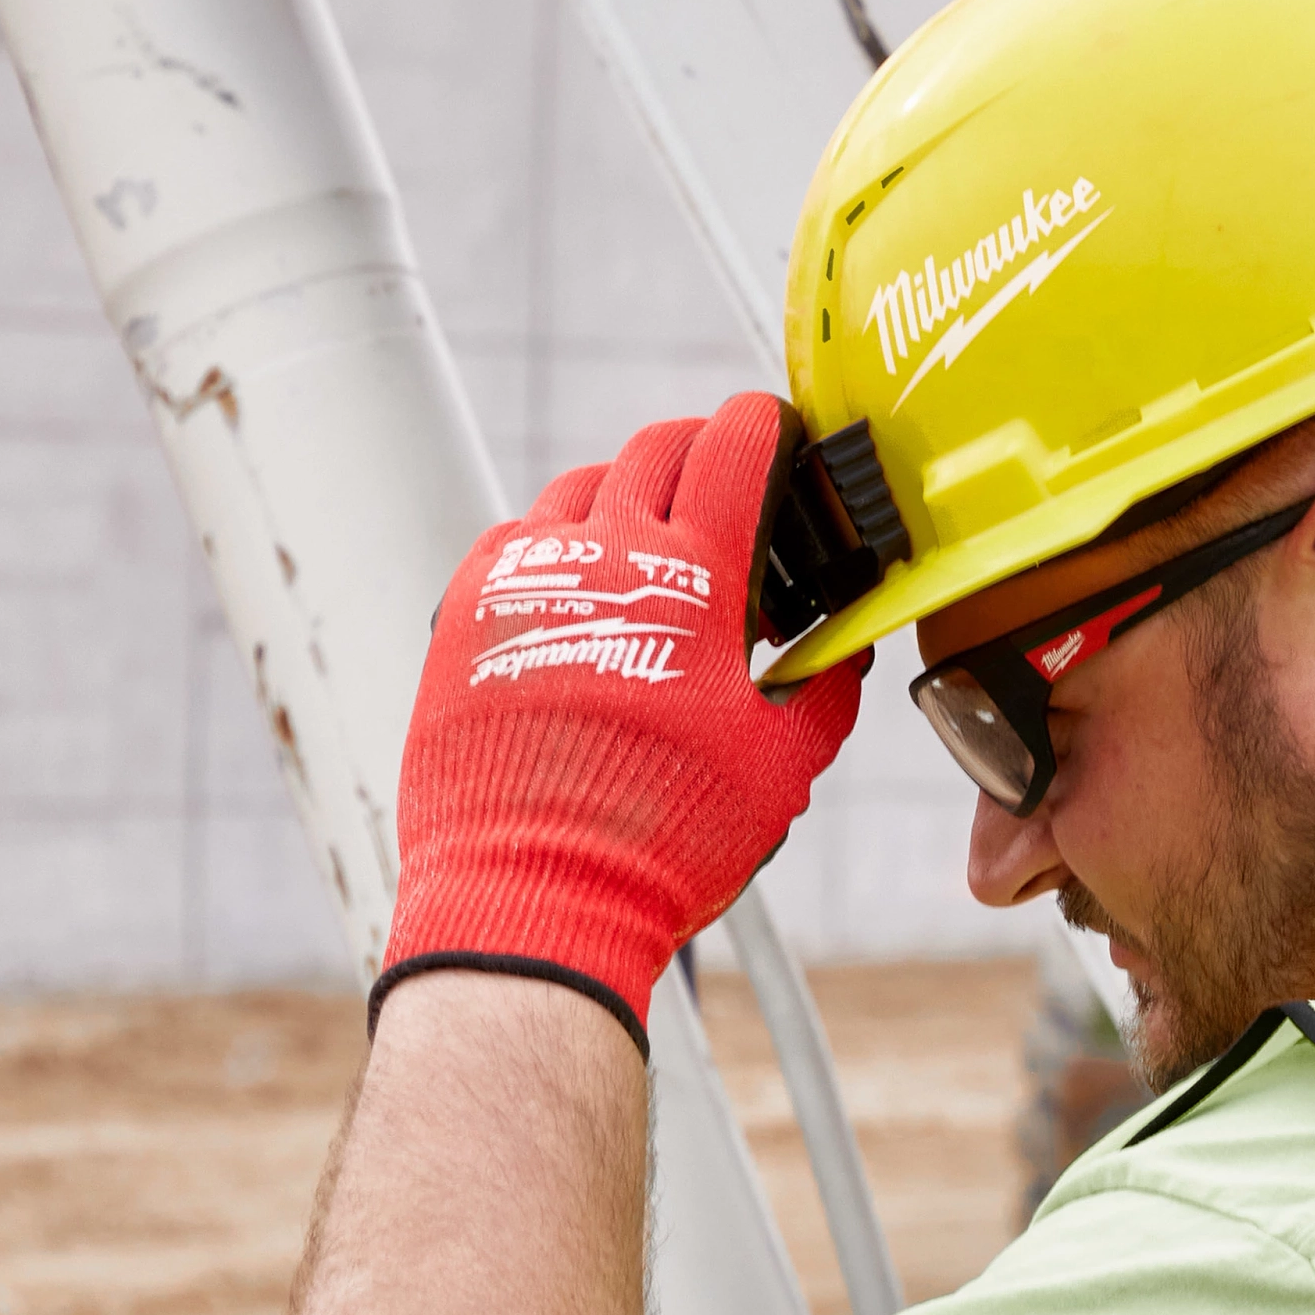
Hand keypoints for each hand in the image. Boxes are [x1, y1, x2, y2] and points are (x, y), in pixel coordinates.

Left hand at [377, 396, 865, 1038]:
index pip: (734, 446)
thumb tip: (847, 656)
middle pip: (655, 448)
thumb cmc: (666, 835)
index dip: (764, 423)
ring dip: (626, 498)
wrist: (534, 891)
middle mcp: (603, 552)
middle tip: (724, 488)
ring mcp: (526, 575)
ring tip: (650, 551)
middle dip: (699, 450)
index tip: (776, 427)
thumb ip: (827, 693)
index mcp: (693, 577)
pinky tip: (580, 595)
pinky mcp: (466, 611)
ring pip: (580, 488)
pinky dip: (556, 546)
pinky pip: (516, 541)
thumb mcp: (783, 767)